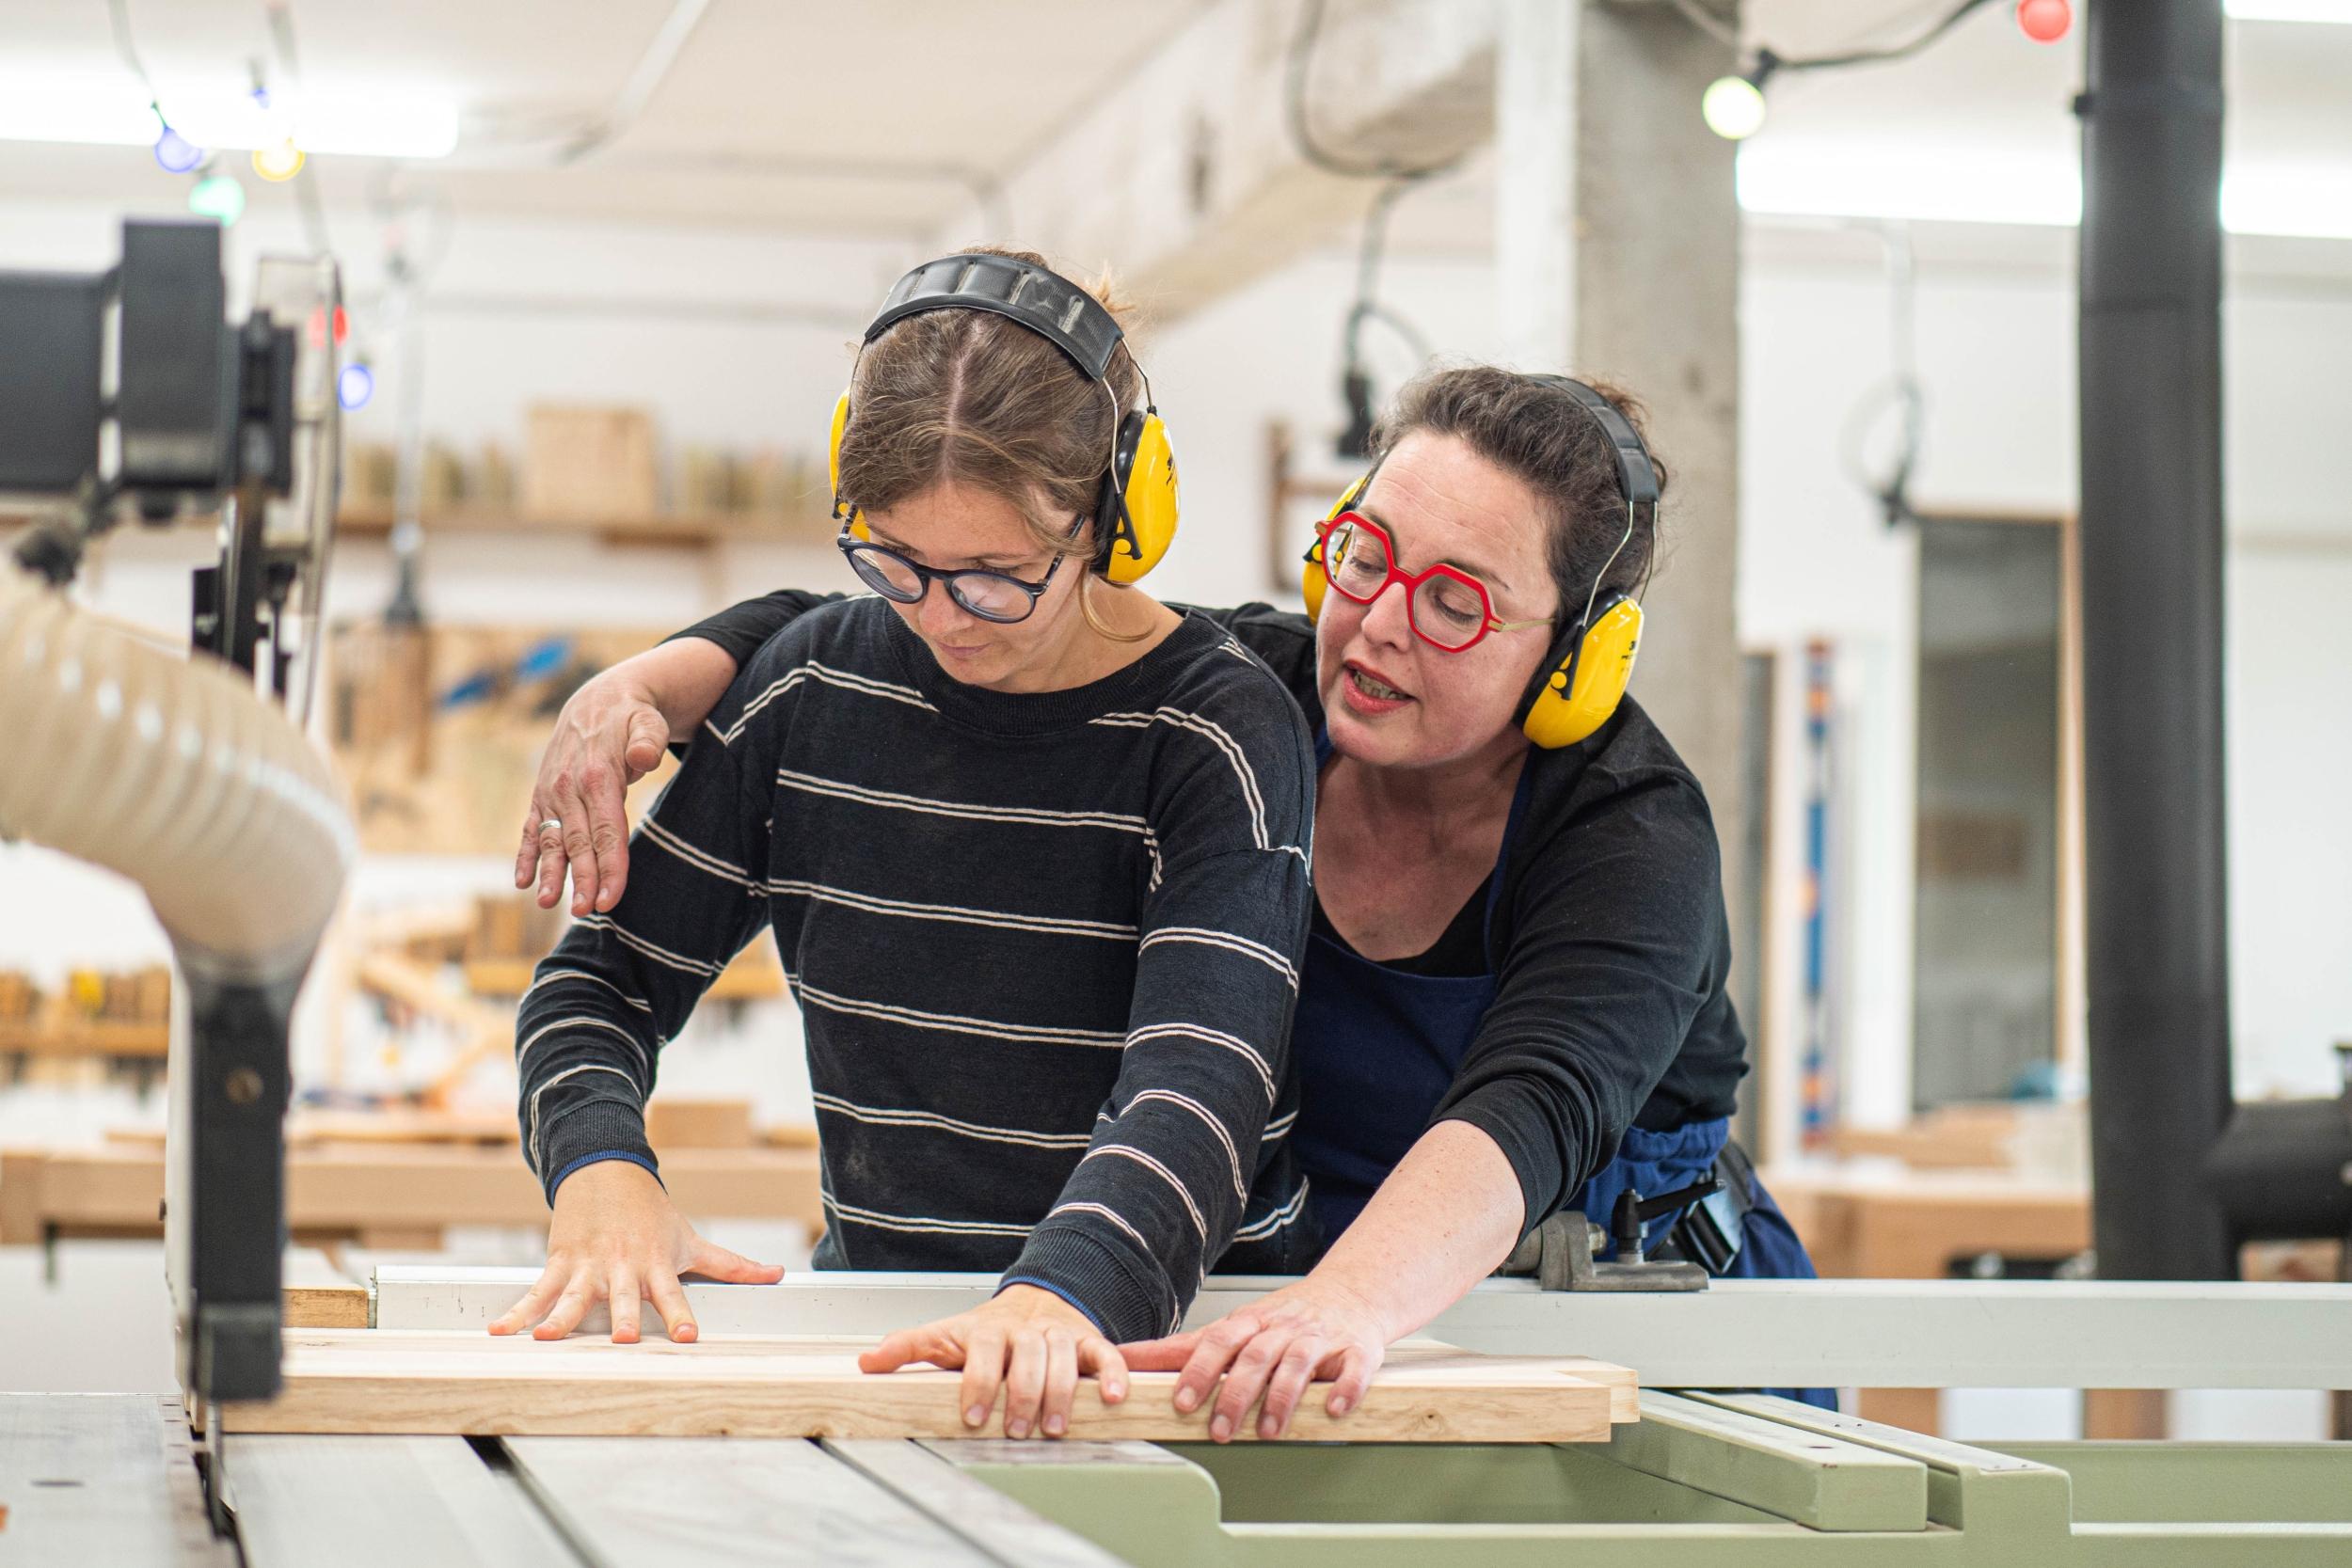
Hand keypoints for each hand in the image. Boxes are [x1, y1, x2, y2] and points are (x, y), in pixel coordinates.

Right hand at [488, 1159, 783, 1342]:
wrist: (607, 1170)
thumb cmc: (652, 1214)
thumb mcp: (691, 1239)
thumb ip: (732, 1265)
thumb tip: (777, 1276)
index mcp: (656, 1265)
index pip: (673, 1294)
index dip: (680, 1315)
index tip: (687, 1336)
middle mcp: (623, 1268)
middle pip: (624, 1298)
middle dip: (624, 1318)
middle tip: (624, 1340)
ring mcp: (588, 1266)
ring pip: (575, 1297)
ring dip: (562, 1317)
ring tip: (546, 1338)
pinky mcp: (560, 1261)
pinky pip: (537, 1290)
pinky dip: (518, 1311)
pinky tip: (500, 1330)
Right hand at [515, 667, 669, 915]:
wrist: (596, 701)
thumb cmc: (632, 717)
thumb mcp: (648, 721)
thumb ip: (649, 740)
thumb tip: (645, 758)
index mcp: (599, 775)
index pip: (607, 830)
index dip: (610, 866)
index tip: (612, 899)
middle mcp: (569, 787)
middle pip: (579, 842)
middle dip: (582, 879)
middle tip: (586, 912)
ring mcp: (552, 793)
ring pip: (553, 840)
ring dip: (550, 873)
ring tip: (548, 904)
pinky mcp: (543, 796)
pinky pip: (532, 829)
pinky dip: (526, 854)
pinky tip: (522, 881)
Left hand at [858, 1285, 1130, 1438]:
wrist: (1036, 1298)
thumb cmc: (986, 1332)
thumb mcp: (945, 1336)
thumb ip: (909, 1348)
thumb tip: (867, 1363)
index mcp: (987, 1330)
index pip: (982, 1352)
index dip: (978, 1384)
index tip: (974, 1416)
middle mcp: (1025, 1330)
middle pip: (1025, 1357)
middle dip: (1021, 1395)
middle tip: (1016, 1431)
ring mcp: (1059, 1334)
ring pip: (1064, 1357)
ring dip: (1060, 1393)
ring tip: (1054, 1427)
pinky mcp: (1089, 1340)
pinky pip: (1105, 1353)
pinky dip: (1114, 1374)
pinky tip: (1113, 1397)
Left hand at [1122, 1276, 1388, 1440]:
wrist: (1350, 1294)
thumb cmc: (1283, 1319)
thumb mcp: (1231, 1328)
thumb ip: (1181, 1348)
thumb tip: (1123, 1358)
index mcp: (1250, 1322)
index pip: (1219, 1341)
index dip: (1200, 1370)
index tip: (1181, 1402)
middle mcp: (1283, 1328)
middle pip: (1255, 1356)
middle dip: (1235, 1393)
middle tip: (1220, 1430)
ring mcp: (1321, 1339)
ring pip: (1298, 1363)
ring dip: (1282, 1397)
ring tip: (1269, 1430)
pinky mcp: (1356, 1351)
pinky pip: (1354, 1369)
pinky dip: (1345, 1388)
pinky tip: (1333, 1409)